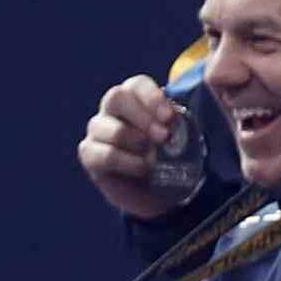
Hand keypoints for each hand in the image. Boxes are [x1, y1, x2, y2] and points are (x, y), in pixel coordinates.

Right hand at [77, 74, 198, 219]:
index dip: (152, 98)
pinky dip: (127, 162)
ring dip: (136, 143)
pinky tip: (142, 169)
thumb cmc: (170, 160)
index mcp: (135, 99)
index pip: (136, 85)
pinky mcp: (90, 154)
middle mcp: (112, 110)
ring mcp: (98, 131)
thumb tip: (190, 99)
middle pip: (116, 97)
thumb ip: (181, 122)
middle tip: (164, 137)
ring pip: (109, 128)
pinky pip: (104, 154)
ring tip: (154, 159)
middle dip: (143, 117)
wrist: (160, 195)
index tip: (169, 118)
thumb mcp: (182, 140)